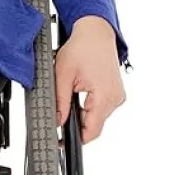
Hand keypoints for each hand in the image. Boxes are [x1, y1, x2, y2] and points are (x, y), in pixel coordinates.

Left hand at [54, 16, 125, 144]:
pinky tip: (80, 92)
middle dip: (76, 123)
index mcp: (104, 96)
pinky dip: (89, 106)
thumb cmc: (82, 48)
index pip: (92, 130)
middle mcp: (115, 98)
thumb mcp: (63, 75)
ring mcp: (117, 96)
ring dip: (82, 113)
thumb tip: (56, 121)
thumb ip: (59, 101)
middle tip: (59, 113)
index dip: (76, 140)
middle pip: (94, 124)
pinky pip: (101, 107)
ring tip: (71, 93)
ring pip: (97, 116)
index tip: (62, 142)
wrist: (96, 32)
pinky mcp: (115, 92)